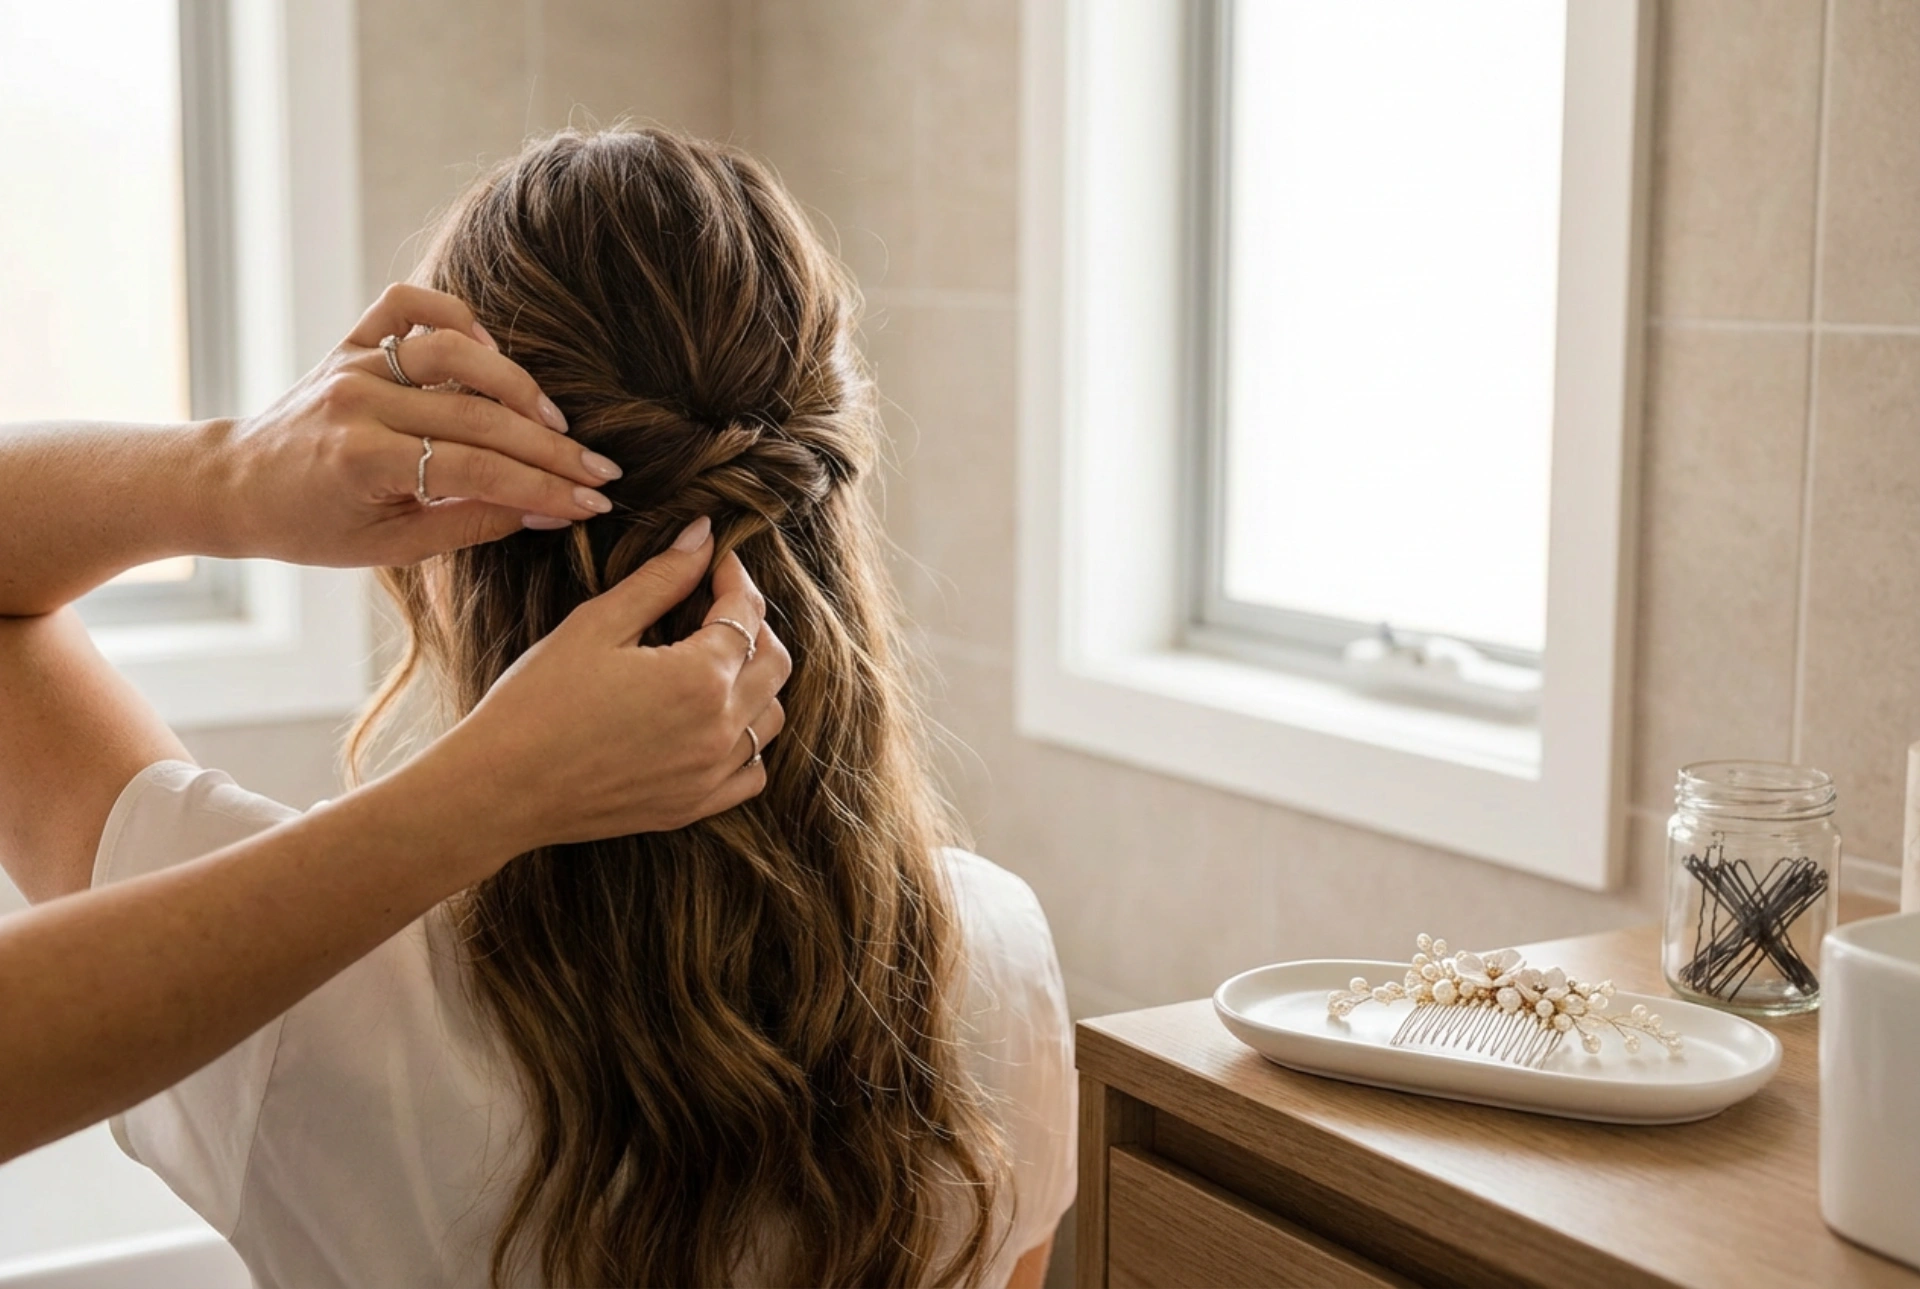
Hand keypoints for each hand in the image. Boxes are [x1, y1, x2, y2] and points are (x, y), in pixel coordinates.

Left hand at [214, 284, 623, 567]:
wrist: (235, 484)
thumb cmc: (312, 527)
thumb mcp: (392, 546)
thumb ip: (472, 524)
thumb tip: (548, 512)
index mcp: (362, 462)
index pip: (477, 471)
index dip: (543, 489)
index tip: (593, 504)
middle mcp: (358, 403)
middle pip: (478, 417)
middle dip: (551, 449)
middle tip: (600, 471)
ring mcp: (354, 365)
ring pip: (455, 354)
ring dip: (516, 385)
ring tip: (554, 422)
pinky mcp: (350, 341)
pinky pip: (408, 306)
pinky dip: (455, 316)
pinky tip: (490, 350)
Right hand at [417, 517, 792, 863]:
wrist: (501, 787)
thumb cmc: (537, 700)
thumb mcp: (597, 624)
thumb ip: (660, 579)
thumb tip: (704, 535)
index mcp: (700, 678)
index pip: (747, 613)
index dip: (735, 578)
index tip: (716, 562)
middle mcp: (719, 729)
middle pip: (775, 663)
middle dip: (754, 624)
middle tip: (715, 606)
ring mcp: (710, 775)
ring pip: (770, 717)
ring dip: (756, 681)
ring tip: (713, 660)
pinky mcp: (692, 807)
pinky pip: (751, 773)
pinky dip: (746, 740)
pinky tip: (712, 720)